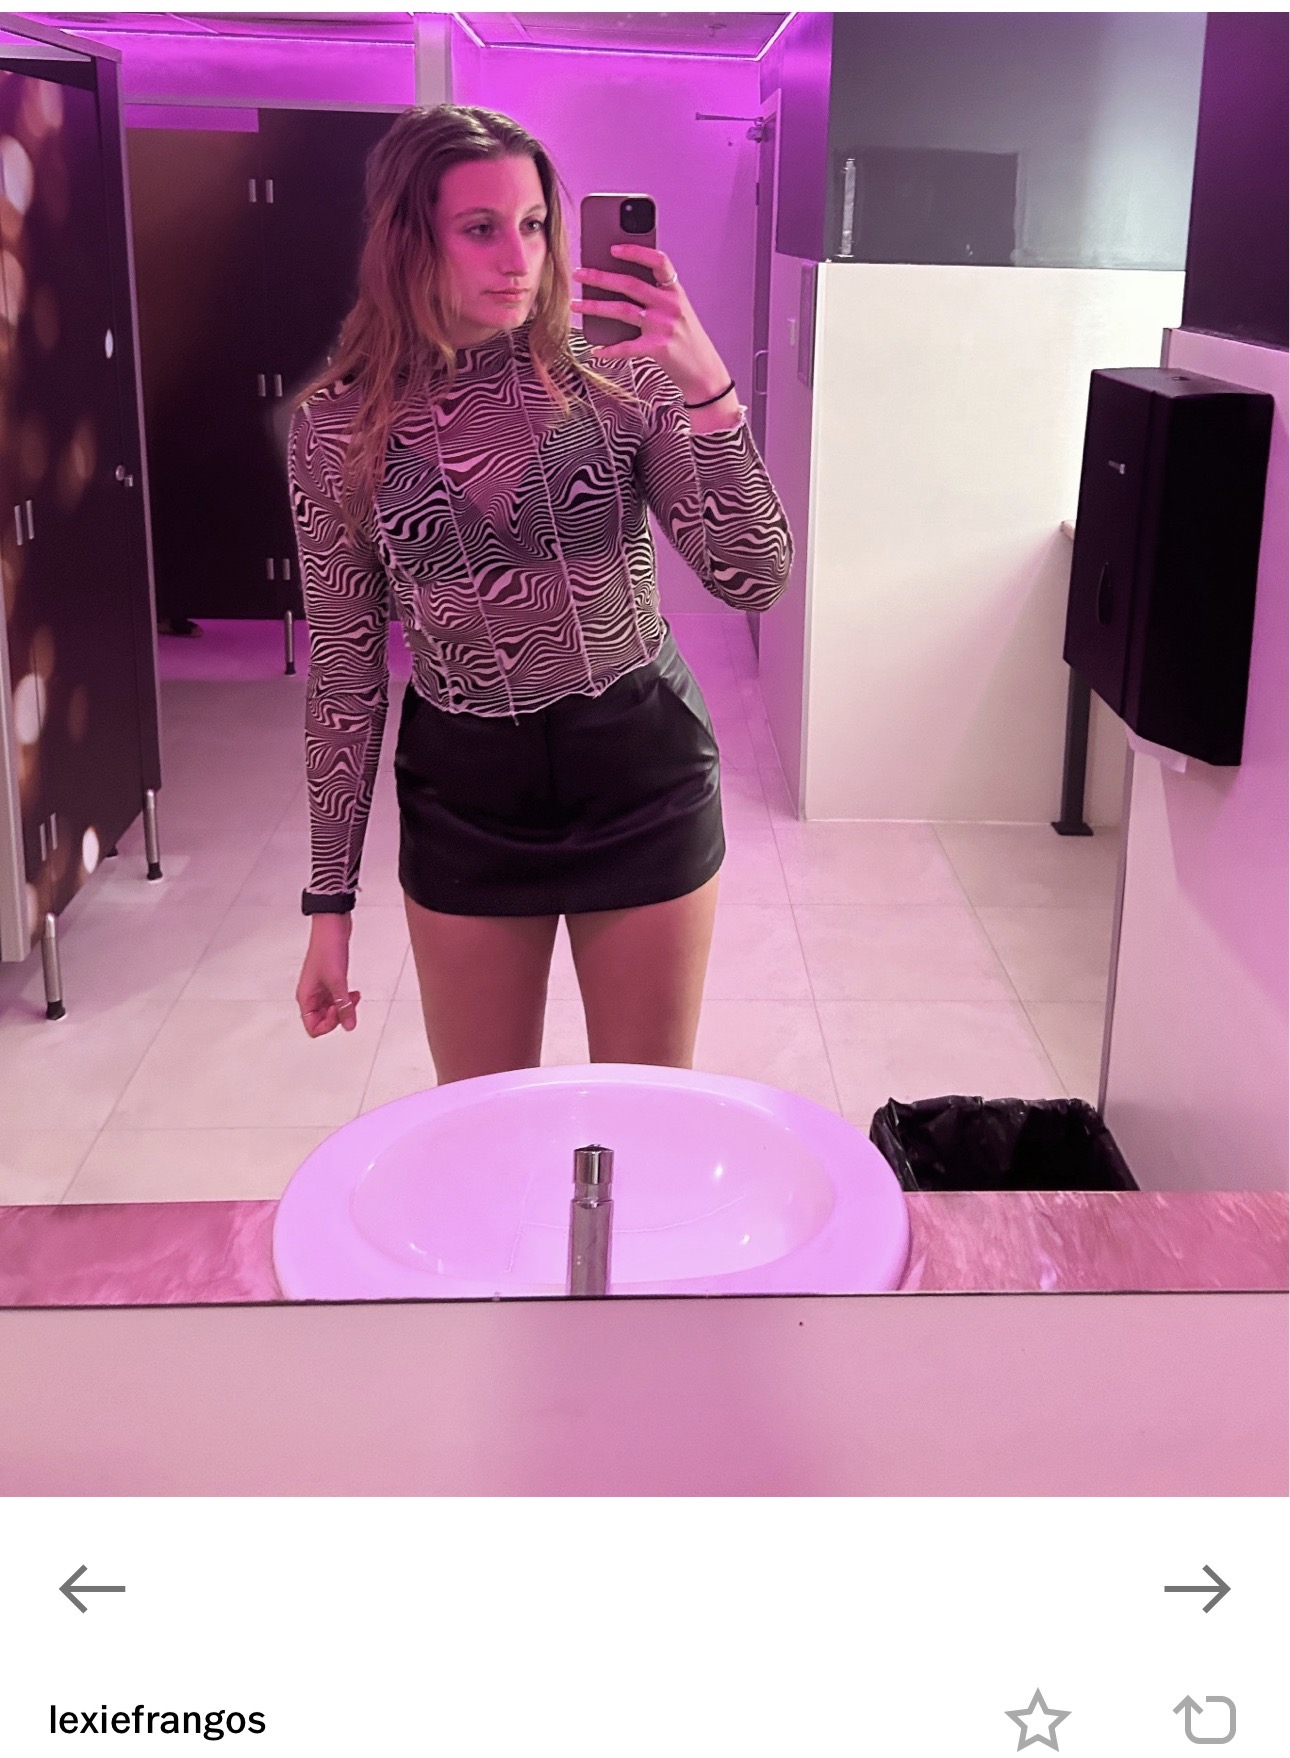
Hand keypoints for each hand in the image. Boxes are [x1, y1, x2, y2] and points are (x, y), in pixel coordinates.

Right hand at [295, 914, 361, 1036]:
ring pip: (331, 1010)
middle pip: (322, 1020)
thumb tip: (349, 1026)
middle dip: (338, 1016)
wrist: (333, 926)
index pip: (312, 1027)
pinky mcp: (330, 980)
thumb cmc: (328, 948)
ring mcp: (320, 987)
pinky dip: (346, 998)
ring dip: (344, 1007)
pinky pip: (336, 998)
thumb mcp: (337, 982)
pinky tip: (353, 992)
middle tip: (348, 1004)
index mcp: (306, 997)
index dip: (328, 1025)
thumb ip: (344, 1006)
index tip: (340, 1012)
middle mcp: (311, 994)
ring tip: (353, 997)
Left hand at [571, 244, 732, 405]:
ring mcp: (664, 326)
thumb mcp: (677, 312)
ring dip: (595, 306)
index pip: (658, 262)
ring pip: (622, 310)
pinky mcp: (658, 348)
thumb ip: (655, 297)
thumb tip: (617, 284)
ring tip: (575, 305)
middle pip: (630, 284)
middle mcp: (670, 305)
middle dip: (600, 277)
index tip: (613, 248)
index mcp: (675, 291)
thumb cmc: (686, 340)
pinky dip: (609, 350)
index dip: (636, 252)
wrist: (704, 372)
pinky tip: (595, 350)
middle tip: (578, 274)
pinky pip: (626, 346)